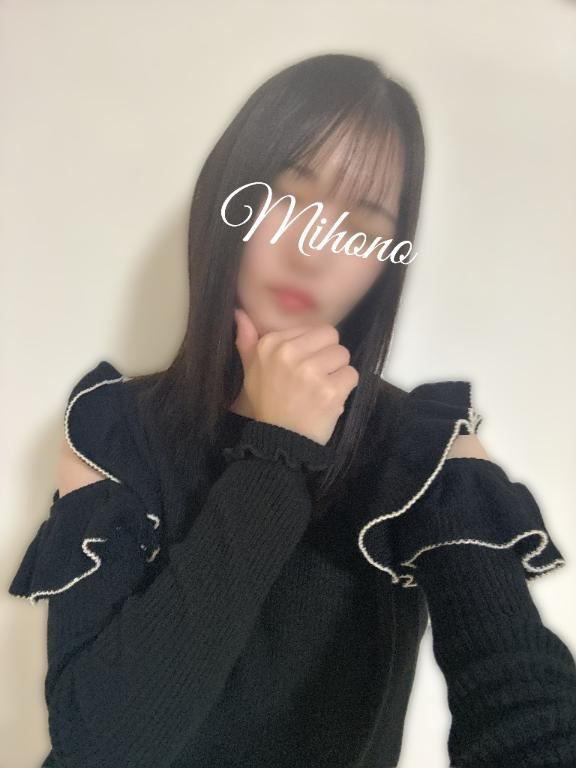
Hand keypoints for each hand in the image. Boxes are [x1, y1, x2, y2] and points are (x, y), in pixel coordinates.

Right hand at [233, 307, 358, 445]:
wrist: (279, 441)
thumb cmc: (267, 404)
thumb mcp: (251, 371)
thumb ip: (247, 341)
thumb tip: (239, 313)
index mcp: (270, 344)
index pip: (314, 329)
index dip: (312, 349)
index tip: (300, 370)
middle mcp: (288, 354)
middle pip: (332, 337)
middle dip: (328, 357)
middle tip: (315, 379)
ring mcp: (310, 372)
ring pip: (343, 355)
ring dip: (337, 373)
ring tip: (320, 390)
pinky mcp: (329, 390)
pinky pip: (352, 375)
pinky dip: (345, 388)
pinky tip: (329, 400)